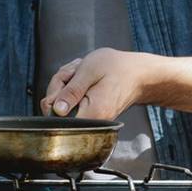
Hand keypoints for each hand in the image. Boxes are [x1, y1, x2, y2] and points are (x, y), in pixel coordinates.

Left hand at [41, 49, 159, 119]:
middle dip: (60, 86)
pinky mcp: (89, 114)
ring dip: (66, 84)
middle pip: (56, 110)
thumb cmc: (117, 68)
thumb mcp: (89, 71)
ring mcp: (90, 119)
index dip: (53, 96)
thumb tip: (56, 110)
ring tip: (82, 73)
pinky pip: (70, 102)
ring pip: (62, 104)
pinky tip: (83, 79)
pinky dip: (73, 88)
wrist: (138, 74)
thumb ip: (71, 91)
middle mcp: (91, 122)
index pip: (56, 116)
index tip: (66, 80)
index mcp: (92, 114)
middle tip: (76, 72)